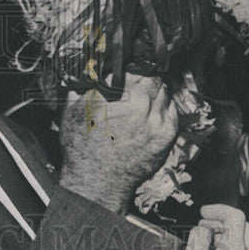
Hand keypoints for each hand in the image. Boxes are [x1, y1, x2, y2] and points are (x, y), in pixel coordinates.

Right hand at [59, 73, 178, 212]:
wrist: (97, 181)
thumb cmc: (83, 148)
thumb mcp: (75, 111)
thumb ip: (86, 88)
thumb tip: (92, 71)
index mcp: (122, 97)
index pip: (137, 69)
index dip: (131, 67)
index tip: (127, 69)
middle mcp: (144, 107)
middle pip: (155, 79)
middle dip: (146, 78)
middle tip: (137, 80)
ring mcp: (158, 123)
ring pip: (166, 94)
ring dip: (157, 91)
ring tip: (145, 95)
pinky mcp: (166, 138)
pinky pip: (173, 112)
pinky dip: (165, 107)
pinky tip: (154, 109)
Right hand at [178, 205, 248, 249]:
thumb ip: (198, 237)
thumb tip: (203, 229)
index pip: (235, 217)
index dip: (218, 210)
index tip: (204, 213)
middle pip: (242, 229)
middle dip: (221, 223)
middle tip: (204, 226)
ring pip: (243, 245)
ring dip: (225, 239)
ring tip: (205, 247)